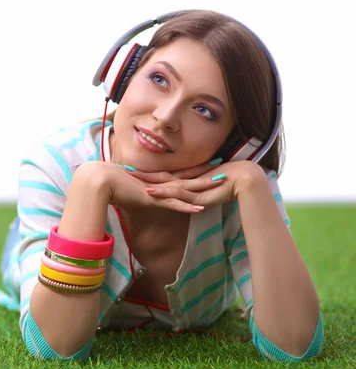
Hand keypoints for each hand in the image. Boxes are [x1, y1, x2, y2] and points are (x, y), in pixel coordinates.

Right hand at [98, 160, 224, 212]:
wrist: (99, 179)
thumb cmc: (109, 181)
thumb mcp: (127, 185)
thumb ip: (135, 188)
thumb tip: (136, 190)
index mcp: (155, 178)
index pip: (179, 172)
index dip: (195, 169)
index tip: (210, 164)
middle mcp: (159, 182)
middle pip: (187, 177)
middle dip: (206, 174)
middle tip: (225, 169)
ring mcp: (156, 190)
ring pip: (185, 188)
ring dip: (203, 187)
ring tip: (221, 184)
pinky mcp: (151, 198)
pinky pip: (172, 204)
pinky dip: (186, 206)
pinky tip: (200, 208)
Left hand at [140, 160, 266, 207]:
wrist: (244, 179)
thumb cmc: (228, 184)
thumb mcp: (207, 190)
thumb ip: (196, 193)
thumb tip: (189, 198)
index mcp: (186, 178)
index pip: (164, 175)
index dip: (148, 173)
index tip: (133, 170)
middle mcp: (185, 180)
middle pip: (158, 176)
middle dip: (140, 174)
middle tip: (123, 170)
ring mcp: (189, 186)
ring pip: (163, 183)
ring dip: (145, 181)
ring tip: (129, 178)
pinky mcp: (194, 193)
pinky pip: (175, 194)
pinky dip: (162, 193)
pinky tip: (150, 193)